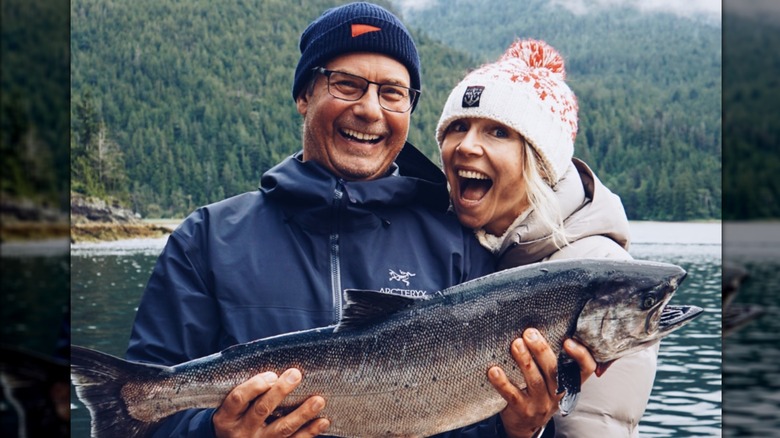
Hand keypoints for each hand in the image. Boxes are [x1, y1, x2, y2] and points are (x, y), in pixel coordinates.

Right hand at [213, 368, 329, 437]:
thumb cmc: (236, 418)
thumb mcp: (231, 408)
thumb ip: (248, 391)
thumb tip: (277, 368)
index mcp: (226, 417)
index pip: (238, 398)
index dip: (255, 385)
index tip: (272, 374)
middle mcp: (241, 432)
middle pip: (262, 410)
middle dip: (280, 392)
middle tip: (296, 375)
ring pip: (282, 429)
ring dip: (302, 414)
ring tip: (318, 401)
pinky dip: (310, 432)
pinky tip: (322, 421)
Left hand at [488, 329, 595, 437]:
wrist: (525, 424)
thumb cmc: (538, 392)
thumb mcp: (551, 378)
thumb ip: (552, 357)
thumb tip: (540, 324)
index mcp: (569, 382)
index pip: (585, 369)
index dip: (580, 356)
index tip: (568, 341)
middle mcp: (557, 394)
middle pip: (554, 371)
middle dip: (542, 350)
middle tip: (530, 333)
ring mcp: (540, 404)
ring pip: (535, 381)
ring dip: (525, 361)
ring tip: (515, 344)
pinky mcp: (522, 410)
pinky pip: (512, 395)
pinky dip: (502, 382)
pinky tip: (494, 370)